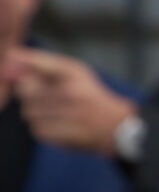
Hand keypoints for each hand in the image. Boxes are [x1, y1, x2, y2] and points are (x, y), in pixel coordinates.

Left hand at [2, 48, 136, 156]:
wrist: (115, 126)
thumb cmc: (89, 95)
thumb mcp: (73, 71)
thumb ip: (40, 62)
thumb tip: (9, 56)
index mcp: (73, 73)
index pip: (36, 63)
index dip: (20, 65)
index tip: (13, 68)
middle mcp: (70, 93)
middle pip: (25, 90)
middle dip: (30, 93)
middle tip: (46, 96)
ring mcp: (67, 116)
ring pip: (28, 112)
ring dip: (37, 113)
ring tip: (57, 113)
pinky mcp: (63, 135)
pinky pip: (37, 130)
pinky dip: (44, 128)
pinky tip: (60, 125)